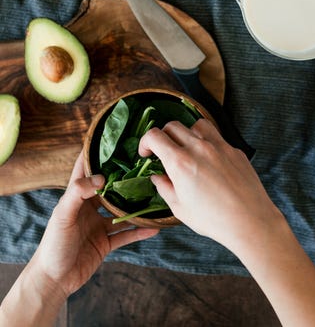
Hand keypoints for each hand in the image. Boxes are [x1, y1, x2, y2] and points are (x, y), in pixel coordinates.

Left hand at [33, 151, 158, 297]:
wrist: (53, 281)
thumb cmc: (53, 246)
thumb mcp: (63, 216)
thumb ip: (78, 194)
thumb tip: (101, 177)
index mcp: (76, 197)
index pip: (85, 170)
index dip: (96, 155)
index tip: (113, 141)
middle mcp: (89, 208)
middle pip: (110, 189)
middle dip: (125, 178)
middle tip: (144, 166)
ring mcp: (99, 225)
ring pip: (122, 212)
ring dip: (136, 206)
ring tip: (155, 195)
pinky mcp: (106, 243)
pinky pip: (126, 235)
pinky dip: (140, 231)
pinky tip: (155, 227)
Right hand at [139, 119, 282, 252]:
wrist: (250, 220)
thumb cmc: (213, 219)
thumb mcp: (179, 208)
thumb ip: (164, 187)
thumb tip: (157, 176)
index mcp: (180, 162)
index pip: (155, 135)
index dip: (145, 142)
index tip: (146, 153)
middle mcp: (199, 148)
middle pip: (173, 126)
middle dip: (163, 136)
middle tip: (164, 152)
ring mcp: (219, 146)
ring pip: (197, 125)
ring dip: (187, 133)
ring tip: (188, 150)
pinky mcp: (234, 150)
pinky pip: (217, 137)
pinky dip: (207, 143)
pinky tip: (209, 161)